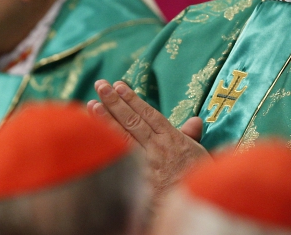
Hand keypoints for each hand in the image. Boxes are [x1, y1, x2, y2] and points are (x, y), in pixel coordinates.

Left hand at [88, 80, 208, 203]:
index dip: (133, 99)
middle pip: (132, 120)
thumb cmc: (196, 179)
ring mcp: (145, 163)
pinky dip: (106, 145)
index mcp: (172, 139)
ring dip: (105, 120)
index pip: (148, 113)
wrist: (191, 205)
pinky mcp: (137, 178)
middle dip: (115, 101)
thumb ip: (191, 136)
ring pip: (122, 137)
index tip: (119, 85)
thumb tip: (194, 121)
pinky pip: (118, 158)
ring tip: (91, 105)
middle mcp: (157, 147)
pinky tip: (94, 136)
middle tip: (100, 86)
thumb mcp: (199, 154)